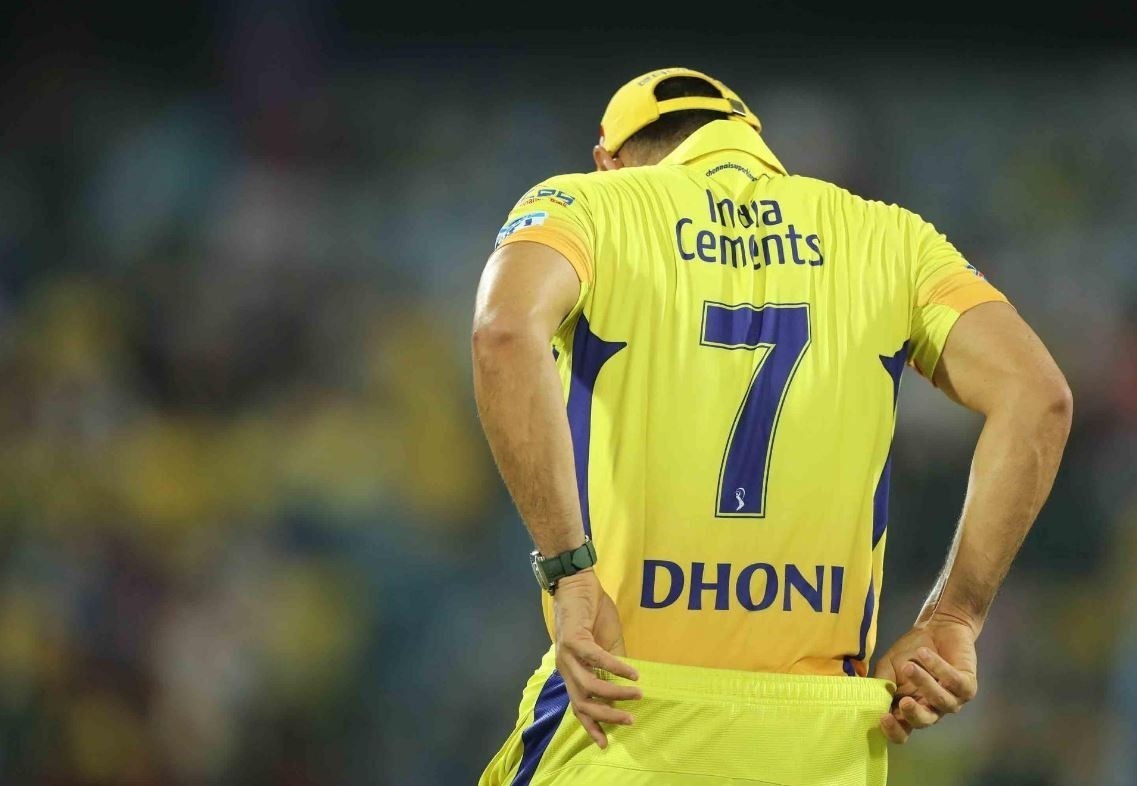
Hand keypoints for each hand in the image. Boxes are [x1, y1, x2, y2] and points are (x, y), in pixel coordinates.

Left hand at [553, 570, 641, 747]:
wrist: (578, 583)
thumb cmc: (593, 613)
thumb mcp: (607, 644)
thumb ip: (613, 666)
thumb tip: (626, 688)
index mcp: (571, 671)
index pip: (578, 706)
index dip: (590, 726)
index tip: (606, 743)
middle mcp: (565, 667)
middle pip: (582, 703)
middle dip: (605, 716)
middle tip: (629, 721)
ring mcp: (566, 654)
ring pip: (588, 686)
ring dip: (614, 693)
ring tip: (637, 694)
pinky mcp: (573, 639)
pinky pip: (596, 659)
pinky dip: (615, 667)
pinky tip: (632, 672)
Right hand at [872, 612, 979, 743]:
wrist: (937, 627)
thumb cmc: (910, 650)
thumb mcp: (889, 665)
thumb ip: (882, 683)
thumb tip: (874, 700)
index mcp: (910, 708)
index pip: (902, 730)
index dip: (893, 730)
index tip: (883, 717)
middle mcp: (932, 709)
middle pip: (924, 723)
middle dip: (914, 715)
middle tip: (904, 701)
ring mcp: (952, 699)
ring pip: (941, 702)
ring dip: (924, 683)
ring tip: (909, 666)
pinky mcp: (968, 686)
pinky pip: (955, 683)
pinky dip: (938, 668)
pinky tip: (924, 654)